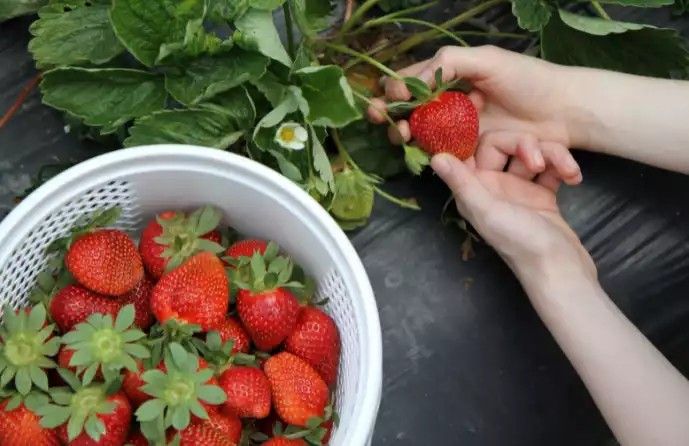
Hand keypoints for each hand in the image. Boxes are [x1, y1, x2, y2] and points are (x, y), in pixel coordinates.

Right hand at [367, 45, 579, 171]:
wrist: (564, 111)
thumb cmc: (528, 79)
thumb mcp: (487, 60)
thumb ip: (449, 62)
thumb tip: (414, 81)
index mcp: (453, 76)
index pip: (414, 80)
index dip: (397, 88)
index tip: (395, 94)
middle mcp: (452, 102)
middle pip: (410, 109)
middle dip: (390, 113)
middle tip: (381, 118)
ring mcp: (459, 128)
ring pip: (420, 131)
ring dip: (403, 132)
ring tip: (399, 134)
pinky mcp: (470, 151)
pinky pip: (441, 151)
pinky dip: (424, 150)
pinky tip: (415, 147)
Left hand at [431, 147, 595, 281]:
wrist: (562, 269)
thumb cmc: (521, 243)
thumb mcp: (487, 211)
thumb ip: (462, 183)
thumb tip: (435, 157)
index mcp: (474, 188)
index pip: (471, 148)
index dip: (479, 135)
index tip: (490, 118)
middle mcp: (493, 186)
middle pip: (504, 143)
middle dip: (525, 144)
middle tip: (537, 162)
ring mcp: (519, 189)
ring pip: (531, 152)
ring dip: (552, 155)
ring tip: (569, 174)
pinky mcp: (543, 194)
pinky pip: (550, 167)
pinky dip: (563, 167)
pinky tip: (574, 179)